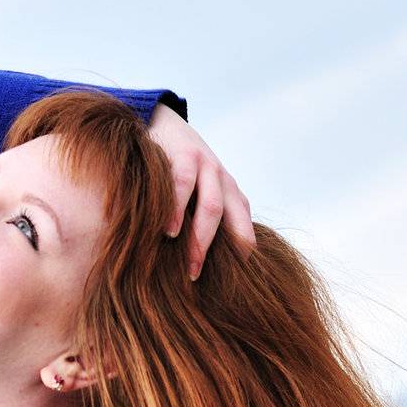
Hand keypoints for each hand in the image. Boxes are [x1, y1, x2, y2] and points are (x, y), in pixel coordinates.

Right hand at [148, 101, 255, 278]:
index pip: (243, 228)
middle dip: (213, 251)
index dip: (238, 254)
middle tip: (196, 278)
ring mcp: (206, 165)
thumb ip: (199, 222)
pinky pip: (183, 183)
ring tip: (188, 261)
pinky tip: (168, 229)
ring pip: (211, 205)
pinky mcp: (184, 153)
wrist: (162, 122)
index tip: (229, 283)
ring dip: (200, 236)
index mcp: (231, 194)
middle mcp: (223, 180)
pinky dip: (177, 208)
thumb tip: (195, 267)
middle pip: (228, 220)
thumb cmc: (178, 169)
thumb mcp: (195, 193)